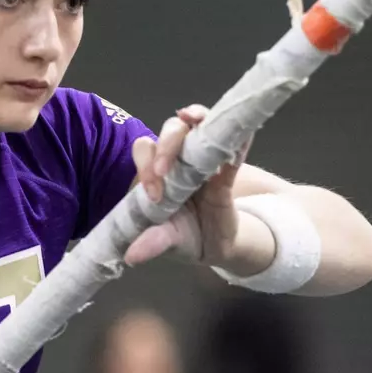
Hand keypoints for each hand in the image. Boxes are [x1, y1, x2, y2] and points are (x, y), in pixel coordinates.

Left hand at [126, 105, 251, 266]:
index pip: (145, 154)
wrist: (222, 243)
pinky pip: (233, 141)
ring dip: (197, 116)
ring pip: (196, 124)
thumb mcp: (171, 242)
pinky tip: (241, 136)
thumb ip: (153, 242)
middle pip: (169, 132)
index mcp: (156, 175)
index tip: (155, 194)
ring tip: (196, 118)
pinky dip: (237, 135)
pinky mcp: (230, 160)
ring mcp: (203, 154)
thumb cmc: (188, 237)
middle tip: (167, 169)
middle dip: (167, 144)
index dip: (146, 166)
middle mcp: (177, 158)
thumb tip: (130, 256)